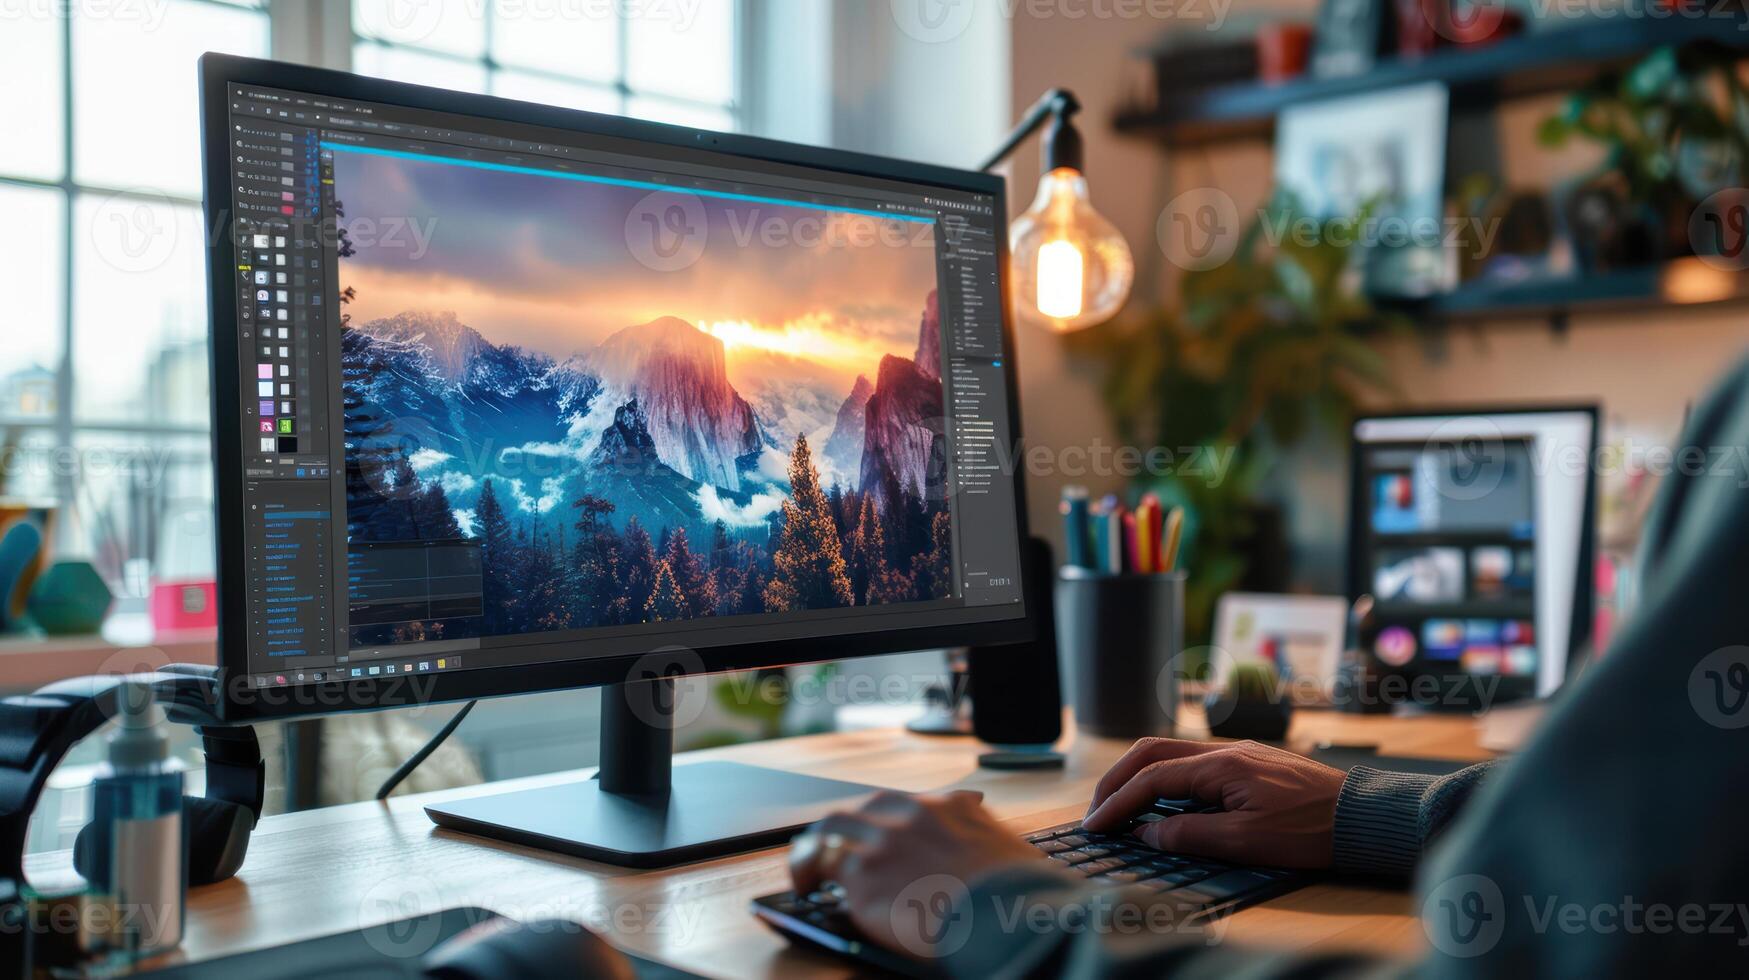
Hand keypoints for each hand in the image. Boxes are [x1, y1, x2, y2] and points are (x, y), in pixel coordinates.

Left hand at [789, 790, 1042, 956]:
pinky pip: (822, 864)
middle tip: (838, 847)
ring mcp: (882, 840)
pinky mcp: (861, 874)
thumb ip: (987, 841)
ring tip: (808, 867)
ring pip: (834, 828)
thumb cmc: (1019, 897)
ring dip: (819, 844)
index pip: (911, 805)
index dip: (892, 822)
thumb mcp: (1012, 852)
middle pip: (865, 808)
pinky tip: (805, 887)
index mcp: (951, 807)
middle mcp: (911, 814)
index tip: (886, 836)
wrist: (1005, 916)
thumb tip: (991, 855)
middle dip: (849, 827)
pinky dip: (808, 872)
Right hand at [1081, 738, 1345, 868]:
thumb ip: (1191, 835)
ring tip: (1120, 806)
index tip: (1095, 824)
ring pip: (1169, 753)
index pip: (1151, 779)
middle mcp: (1224, 750)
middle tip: (1097, 811)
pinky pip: (1190, 761)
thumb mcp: (1247, 841)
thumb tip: (1147, 833)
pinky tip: (1161, 801)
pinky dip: (1162, 777)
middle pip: (1151, 753)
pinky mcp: (1246, 762)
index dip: (1117, 802)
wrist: (1363, 815)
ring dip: (1137, 776)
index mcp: (1221, 765)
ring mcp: (1235, 752)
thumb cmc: (1312, 829)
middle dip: (1116, 780)